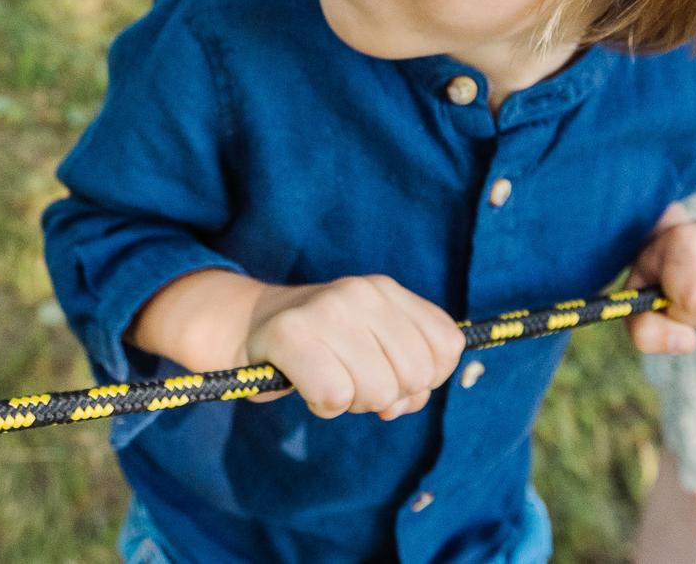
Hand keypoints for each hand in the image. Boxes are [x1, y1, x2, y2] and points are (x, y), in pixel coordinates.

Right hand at [242, 275, 464, 420]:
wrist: (248, 325)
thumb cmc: (322, 344)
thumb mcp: (374, 342)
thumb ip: (409, 372)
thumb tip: (405, 401)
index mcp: (388, 290)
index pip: (447, 345)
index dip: (428, 377)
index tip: (393, 374)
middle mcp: (361, 293)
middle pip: (415, 375)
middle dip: (389, 395)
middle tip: (355, 381)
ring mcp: (325, 310)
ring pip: (378, 391)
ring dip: (354, 403)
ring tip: (331, 381)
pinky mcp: (290, 335)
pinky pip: (334, 397)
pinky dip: (324, 406)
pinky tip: (309, 386)